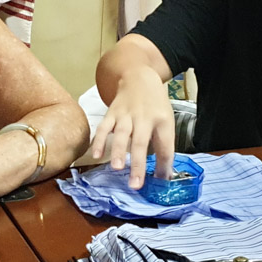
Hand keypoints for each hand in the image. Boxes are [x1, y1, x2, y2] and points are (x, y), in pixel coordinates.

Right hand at [88, 67, 174, 187]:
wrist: (139, 77)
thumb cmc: (154, 105)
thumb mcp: (165, 121)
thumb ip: (164, 146)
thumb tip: (163, 175)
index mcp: (162, 120)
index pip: (165, 145)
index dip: (164, 164)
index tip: (161, 182)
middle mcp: (144, 117)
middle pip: (141, 142)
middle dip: (137, 164)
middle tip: (135, 184)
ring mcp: (126, 114)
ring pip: (121, 134)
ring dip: (118, 151)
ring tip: (116, 168)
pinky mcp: (112, 112)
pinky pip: (104, 127)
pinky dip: (99, 140)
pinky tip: (95, 154)